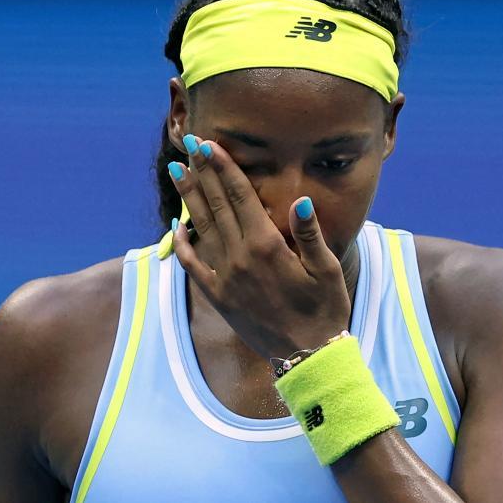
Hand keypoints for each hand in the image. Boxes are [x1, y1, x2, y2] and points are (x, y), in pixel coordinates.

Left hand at [167, 134, 350, 357]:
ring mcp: (225, 278)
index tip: (210, 145)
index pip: (241, 197)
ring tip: (177, 171)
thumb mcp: (327, 270)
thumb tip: (300, 201)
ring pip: (202, 228)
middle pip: (217, 205)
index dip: (224, 168)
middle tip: (190, 144)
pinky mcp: (218, 297)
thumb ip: (309, 234)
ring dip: (189, 198)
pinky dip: (181, 244)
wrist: (307, 358)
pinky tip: (175, 225)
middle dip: (203, 172)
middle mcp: (240, 258)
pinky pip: (192, 265)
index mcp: (267, 246)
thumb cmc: (324, 311)